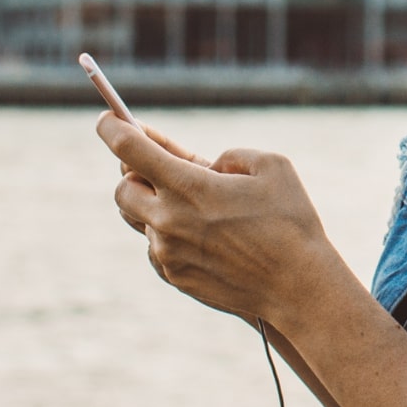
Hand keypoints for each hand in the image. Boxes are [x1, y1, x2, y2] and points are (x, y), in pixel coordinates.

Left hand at [95, 112, 344, 327]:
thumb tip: (208, 166)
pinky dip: (169, 234)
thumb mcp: (272, 166)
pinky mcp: (175, 277)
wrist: (298, 288)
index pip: (128, 148)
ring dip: (153, 204)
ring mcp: (168, 253)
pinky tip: (203, 234)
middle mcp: (168, 221)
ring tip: (189, 200)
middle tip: (158, 166)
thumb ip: (230, 156)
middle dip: (134, 172)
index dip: (112, 127)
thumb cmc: (291, 222)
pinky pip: (157, 248)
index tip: (108, 118)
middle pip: (122, 188)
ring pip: (138, 220)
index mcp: (188, 186)